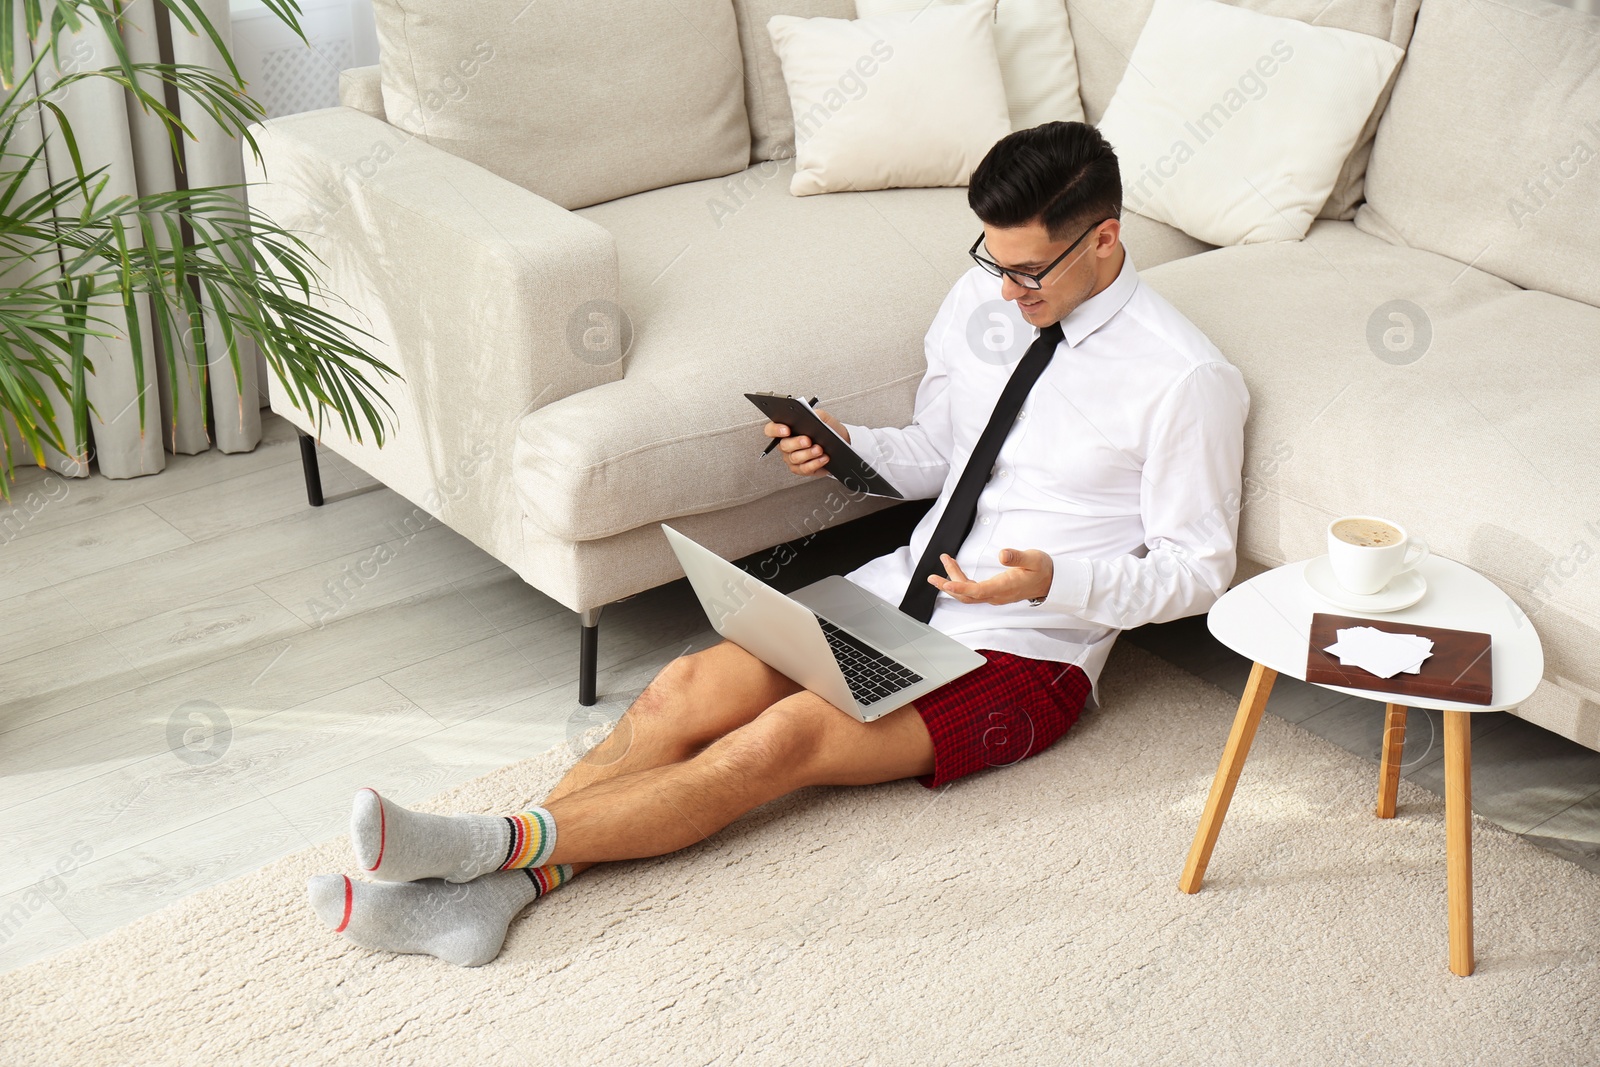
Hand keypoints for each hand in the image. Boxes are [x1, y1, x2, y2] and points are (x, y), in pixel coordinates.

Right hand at [765, 409, 850, 477]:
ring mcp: (792, 458)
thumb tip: (810, 417)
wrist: (839, 442)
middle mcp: (785, 445)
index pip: (771, 429)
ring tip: (819, 449)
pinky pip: (804, 468)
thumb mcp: (822, 417)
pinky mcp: (801, 469)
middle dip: (796, 443)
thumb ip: (814, 414)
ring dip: (808, 453)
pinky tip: (823, 458)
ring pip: (795, 458)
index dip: (775, 430)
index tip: (787, 429)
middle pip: (784, 445)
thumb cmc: (827, 429)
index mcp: (785, 430)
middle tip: (808, 440)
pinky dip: (815, 463)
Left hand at [927, 548, 1053, 605]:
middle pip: (967, 595)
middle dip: (948, 586)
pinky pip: (973, 591)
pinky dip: (961, 582)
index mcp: (1004, 587)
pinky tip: (955, 571)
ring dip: (952, 582)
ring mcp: (994, 595)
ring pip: (968, 593)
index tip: (946, 582)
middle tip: (932, 576)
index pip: (977, 591)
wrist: (1052, 581)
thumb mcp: (1033, 558)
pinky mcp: (994, 592)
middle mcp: (996, 595)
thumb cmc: (1042, 569)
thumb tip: (1002, 554)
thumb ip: (1017, 557)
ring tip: (944, 562)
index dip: (960, 588)